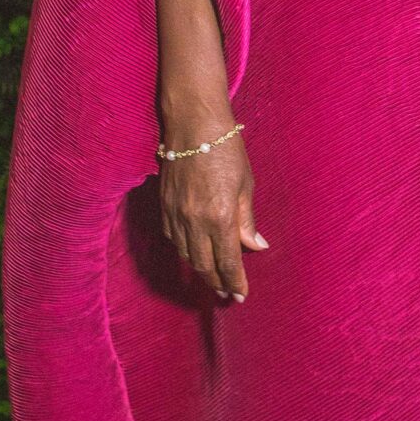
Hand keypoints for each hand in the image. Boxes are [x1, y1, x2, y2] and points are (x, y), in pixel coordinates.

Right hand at [158, 123, 268, 303]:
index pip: (227, 261)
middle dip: (216, 282)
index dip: (233, 281)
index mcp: (219, 216)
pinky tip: (194, 253)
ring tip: (213, 279)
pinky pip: (174, 239)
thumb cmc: (226, 150)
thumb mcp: (245, 184)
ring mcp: (176, 215)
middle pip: (203, 264)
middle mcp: (194, 221)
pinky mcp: (164, 207)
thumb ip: (246, 220)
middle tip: (227, 294)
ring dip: (200, 270)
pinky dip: (185, 251)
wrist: (193, 125)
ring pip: (186, 255)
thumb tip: (256, 246)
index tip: (240, 295)